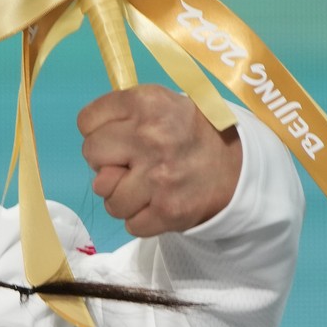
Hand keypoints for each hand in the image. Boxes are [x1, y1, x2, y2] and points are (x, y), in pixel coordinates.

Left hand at [78, 84, 242, 236]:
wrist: (239, 165)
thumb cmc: (187, 130)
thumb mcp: (158, 103)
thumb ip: (121, 115)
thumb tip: (92, 143)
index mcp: (145, 104)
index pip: (86, 121)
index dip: (97, 131)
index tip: (116, 136)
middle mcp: (150, 137)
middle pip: (91, 154)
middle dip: (105, 161)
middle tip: (128, 163)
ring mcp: (158, 177)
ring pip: (106, 195)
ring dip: (120, 195)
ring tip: (142, 186)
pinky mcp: (169, 211)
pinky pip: (129, 223)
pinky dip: (139, 218)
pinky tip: (155, 203)